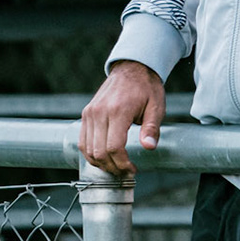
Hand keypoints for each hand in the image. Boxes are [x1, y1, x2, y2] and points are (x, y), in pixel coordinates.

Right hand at [79, 61, 164, 175]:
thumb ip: (152, 128)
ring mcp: (90, 113)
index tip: (132, 169)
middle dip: (112, 167)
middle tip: (125, 172)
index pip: (114, 147)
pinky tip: (105, 158)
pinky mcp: (86, 113)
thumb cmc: (146, 88)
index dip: (122, 164)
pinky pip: (82, 140)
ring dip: (100, 163)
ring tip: (116, 167)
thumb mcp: (156, 107)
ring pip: (87, 149)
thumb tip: (149, 147)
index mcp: (118, 111)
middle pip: (99, 152)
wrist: (131, 68)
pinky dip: (91, 153)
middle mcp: (100, 112)